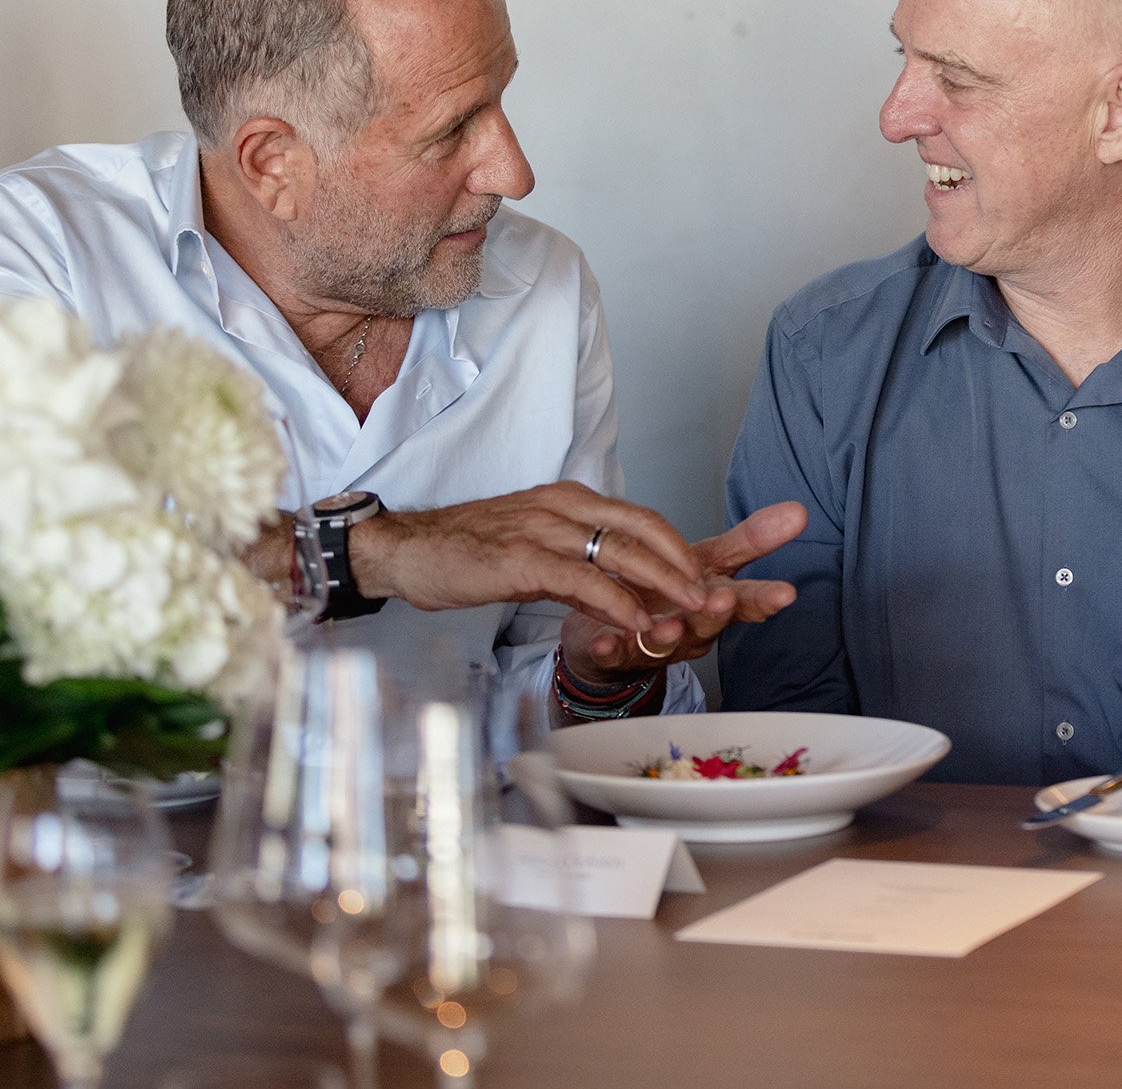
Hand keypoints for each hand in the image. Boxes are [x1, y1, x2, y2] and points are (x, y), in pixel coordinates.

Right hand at [348, 481, 715, 632]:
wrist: (404, 549)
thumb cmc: (465, 552)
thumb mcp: (532, 553)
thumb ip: (575, 567)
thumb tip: (615, 595)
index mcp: (568, 500)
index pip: (640, 517)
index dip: (677, 548)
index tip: (705, 577)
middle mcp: (561, 506)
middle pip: (643, 527)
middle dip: (685, 562)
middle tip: (717, 593)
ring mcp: (542, 529)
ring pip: (620, 549)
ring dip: (663, 582)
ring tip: (692, 609)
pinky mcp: (521, 559)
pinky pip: (582, 578)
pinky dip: (617, 600)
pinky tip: (637, 621)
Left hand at [559, 502, 805, 686]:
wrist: (615, 632)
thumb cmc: (667, 595)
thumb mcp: (711, 563)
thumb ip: (752, 540)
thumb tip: (798, 511)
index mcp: (714, 603)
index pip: (747, 601)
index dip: (765, 598)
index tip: (785, 593)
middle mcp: (690, 629)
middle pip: (707, 624)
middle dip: (715, 614)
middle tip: (722, 600)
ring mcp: (653, 645)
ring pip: (664, 643)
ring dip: (667, 635)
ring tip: (668, 624)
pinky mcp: (615, 655)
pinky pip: (613, 655)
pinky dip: (610, 649)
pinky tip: (606, 642)